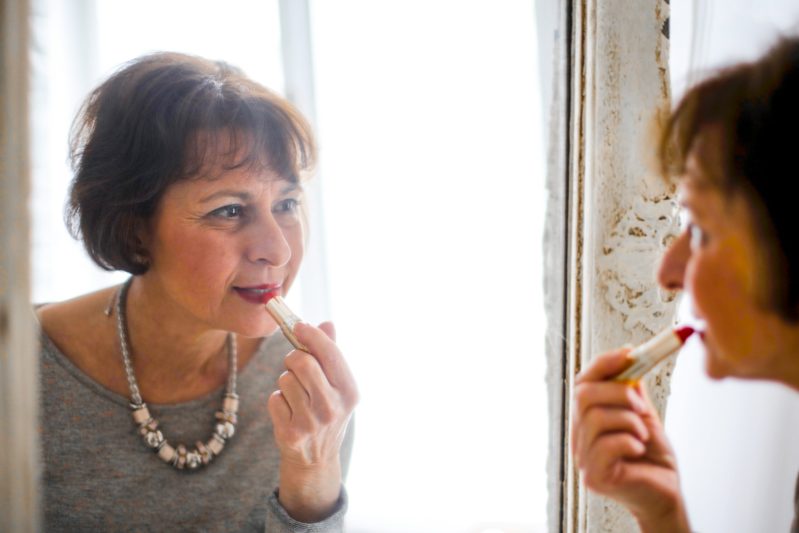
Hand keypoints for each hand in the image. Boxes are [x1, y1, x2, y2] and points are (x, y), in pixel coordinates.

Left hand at [267, 321, 358, 522]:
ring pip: (285, 379)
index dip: (311, 334)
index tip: (298, 326)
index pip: (329, 353)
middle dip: (294, 358)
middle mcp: (333, 407)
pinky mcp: (290, 433)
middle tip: (295, 364)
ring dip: (286, 382)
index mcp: (349, 391)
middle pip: (302, 362)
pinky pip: (274, 399)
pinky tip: (289, 411)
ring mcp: (311, 422)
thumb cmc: (326, 412)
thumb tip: (327, 323)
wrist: (316, 459)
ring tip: (296, 394)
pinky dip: (278, 401)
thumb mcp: (337, 387)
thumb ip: (331, 354)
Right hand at [571, 348, 690, 532]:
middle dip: (618, 392)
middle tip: (642, 405)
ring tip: (643, 433)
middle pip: (584, 395)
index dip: (604, 364)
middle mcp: (579, 436)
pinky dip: (629, 441)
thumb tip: (629, 357)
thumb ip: (631, 391)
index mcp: (586, 419)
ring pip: (595, 418)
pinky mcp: (594, 477)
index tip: (629, 353)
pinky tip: (639, 450)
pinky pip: (606, 446)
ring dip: (628, 420)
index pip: (582, 383)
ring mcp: (583, 458)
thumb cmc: (653, 457)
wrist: (666, 493)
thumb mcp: (643, 415)